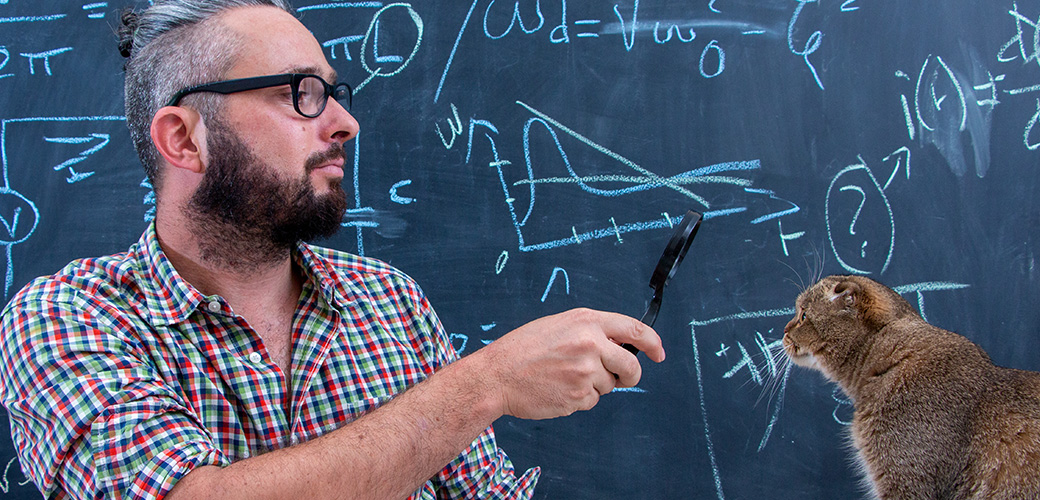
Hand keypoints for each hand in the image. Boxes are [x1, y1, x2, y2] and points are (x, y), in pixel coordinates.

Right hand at [477, 308, 664, 419]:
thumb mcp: (559, 326)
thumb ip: (591, 332)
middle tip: (619, 378)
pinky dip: (580, 398)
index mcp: (586, 321)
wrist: (497, 375)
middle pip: (630, 366)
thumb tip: (620, 345)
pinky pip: (592, 400)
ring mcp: (585, 371)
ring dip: (594, 385)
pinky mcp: (579, 396)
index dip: (652, 343)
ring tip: (564, 377)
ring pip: (609, 385)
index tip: (658, 353)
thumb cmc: (523, 350)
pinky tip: (558, 389)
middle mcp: (590, 343)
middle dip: (629, 376)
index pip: (634, 329)